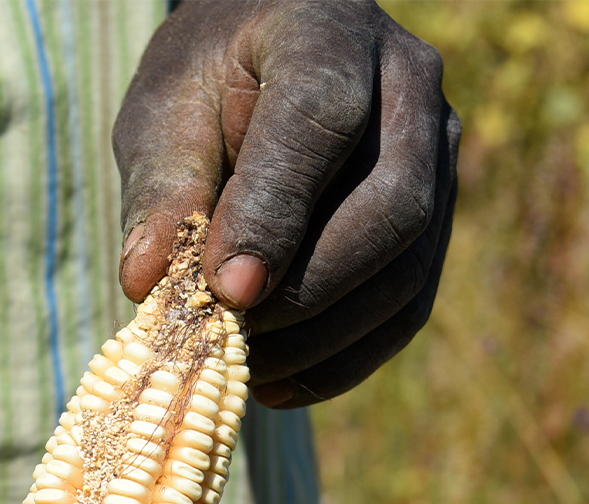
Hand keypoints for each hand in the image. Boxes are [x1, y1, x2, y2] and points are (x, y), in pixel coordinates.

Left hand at [115, 0, 460, 407]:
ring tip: (246, 367)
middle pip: (391, 209)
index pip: (319, 123)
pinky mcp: (440, 215)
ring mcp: (439, 153)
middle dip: (307, 292)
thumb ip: (161, 187)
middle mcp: (407, 85)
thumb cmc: (208, 81)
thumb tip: (148, 285)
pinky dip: (346, 358)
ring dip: (325, 338)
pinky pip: (408, 306)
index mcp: (328, 33)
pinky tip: (279, 383)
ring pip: (408, 269)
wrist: (271, 54)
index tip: (224, 289)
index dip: (275, 214)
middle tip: (228, 337)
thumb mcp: (164, 110)